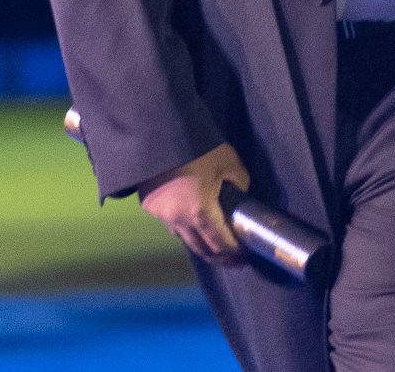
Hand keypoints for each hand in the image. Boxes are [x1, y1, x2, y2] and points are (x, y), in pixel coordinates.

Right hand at [138, 144, 249, 262]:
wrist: (161, 133)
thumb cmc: (201, 148)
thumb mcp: (230, 164)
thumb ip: (239, 187)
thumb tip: (238, 201)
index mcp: (200, 212)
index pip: (220, 243)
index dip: (234, 253)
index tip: (245, 256)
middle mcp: (178, 220)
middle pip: (201, 249)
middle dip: (220, 257)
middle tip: (234, 260)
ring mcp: (161, 216)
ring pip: (185, 239)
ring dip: (201, 245)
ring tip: (216, 247)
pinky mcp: (149, 207)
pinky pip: (172, 225)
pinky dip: (186, 230)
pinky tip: (195, 228)